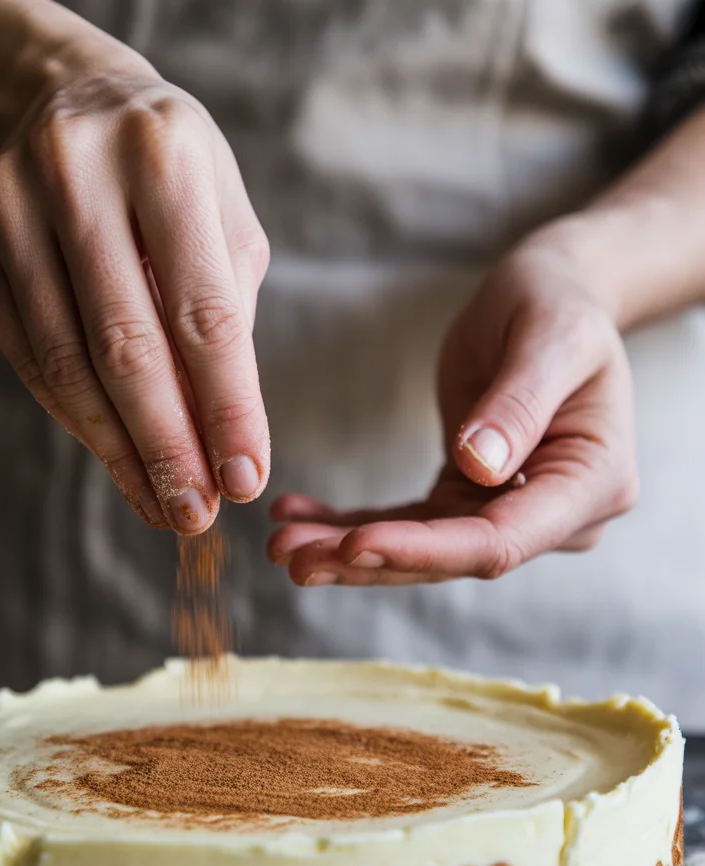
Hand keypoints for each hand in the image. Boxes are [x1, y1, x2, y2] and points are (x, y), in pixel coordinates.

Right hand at [0, 36, 269, 532]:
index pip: (203, 314)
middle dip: (166, 447)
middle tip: (193, 515)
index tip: (244, 481)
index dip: (226, 409)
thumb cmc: (170, 177)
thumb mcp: (222, 221)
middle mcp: (78, 172)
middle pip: (126, 347)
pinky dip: (72, 416)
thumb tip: (218, 443)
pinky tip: (112, 453)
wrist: (68, 103)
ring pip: (65, 362)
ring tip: (156, 503)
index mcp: (165, 158)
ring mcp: (10, 203)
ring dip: (117, 449)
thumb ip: (224, 319)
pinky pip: (25, 353)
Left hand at [267, 239, 638, 584]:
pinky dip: (351, 525)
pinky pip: (406, 523)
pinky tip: (299, 517)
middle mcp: (556, 515)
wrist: (553, 297)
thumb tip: (481, 467)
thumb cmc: (560, 306)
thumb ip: (519, 402)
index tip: (355, 544)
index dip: (426, 549)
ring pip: (422, 549)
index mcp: (593, 483)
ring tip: (282, 545)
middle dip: (370, 559)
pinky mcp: (469, 499)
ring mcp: (511, 511)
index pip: (501, 540)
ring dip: (348, 550)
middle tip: (290, 556)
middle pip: (453, 556)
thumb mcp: (549, 337)